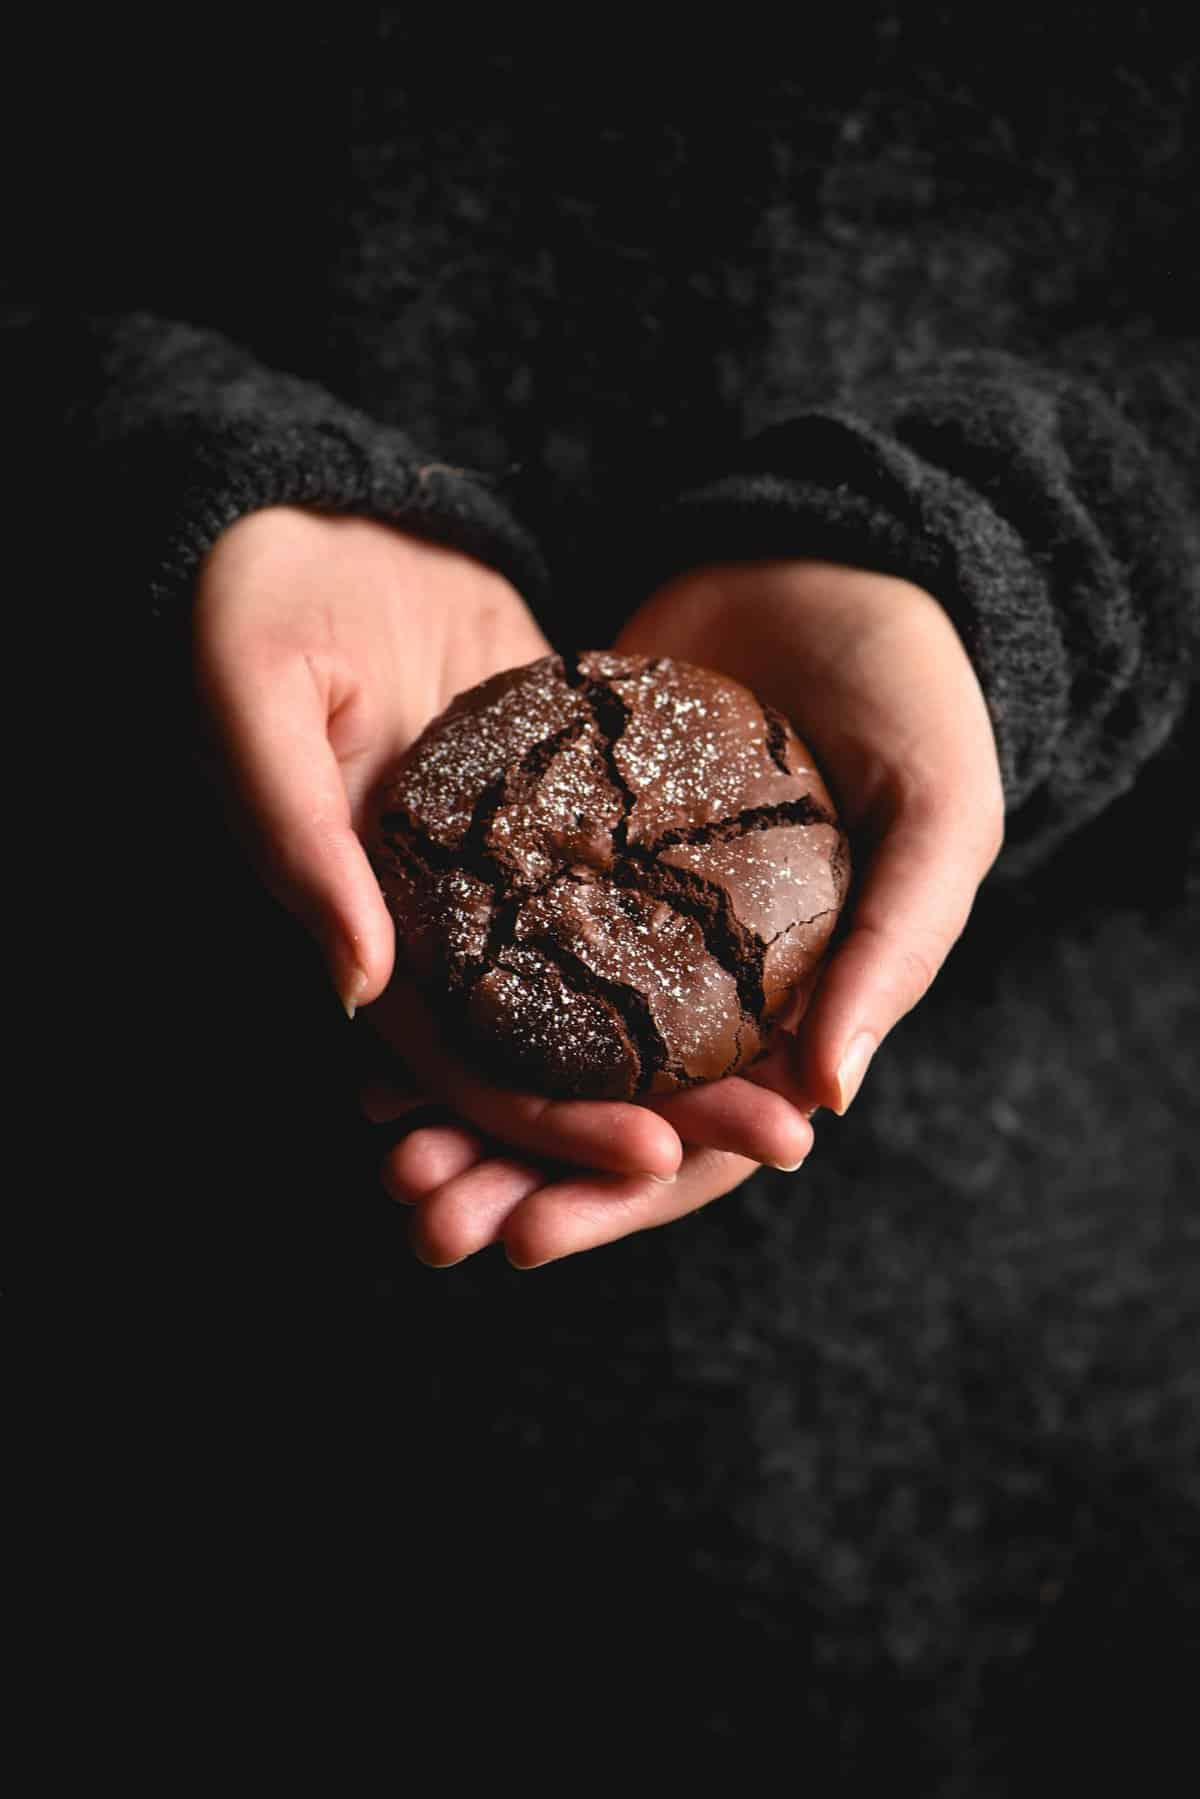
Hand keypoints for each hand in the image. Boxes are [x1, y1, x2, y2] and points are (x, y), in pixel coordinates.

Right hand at [192, 510, 810, 1209]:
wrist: (311, 510)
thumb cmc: (250, 602)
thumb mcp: (254, 707)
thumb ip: (299, 846)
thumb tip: (359, 993)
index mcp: (368, 926)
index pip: (465, 1065)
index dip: (552, 1126)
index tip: (660, 1158)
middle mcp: (444, 917)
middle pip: (562, 1048)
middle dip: (662, 1106)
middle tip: (783, 1136)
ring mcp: (511, 860)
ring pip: (613, 979)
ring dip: (700, 1036)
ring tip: (804, 1065)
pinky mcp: (562, 794)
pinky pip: (636, 875)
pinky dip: (701, 921)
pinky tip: (793, 950)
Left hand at [370, 558, 1000, 1269]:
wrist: (827, 561)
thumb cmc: (914, 694)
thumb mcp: (939, 816)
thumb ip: (893, 948)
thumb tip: (828, 1098)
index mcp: (791, 1009)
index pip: (699, 1143)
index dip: (613, 1198)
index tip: (522, 1237)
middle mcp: (702, 988)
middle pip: (599, 1113)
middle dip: (510, 1173)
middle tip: (418, 1207)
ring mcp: (630, 920)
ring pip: (539, 1044)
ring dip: (461, 1102)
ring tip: (380, 1138)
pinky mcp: (571, 850)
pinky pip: (503, 938)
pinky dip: (447, 989)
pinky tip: (378, 1021)